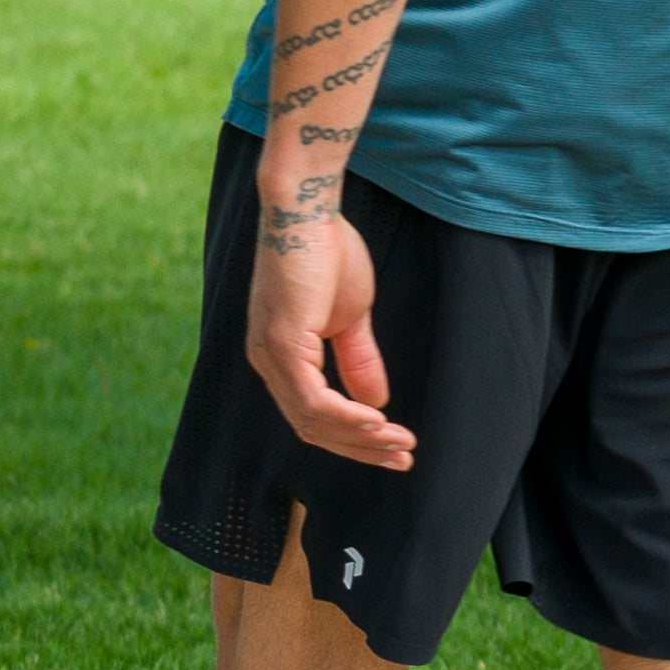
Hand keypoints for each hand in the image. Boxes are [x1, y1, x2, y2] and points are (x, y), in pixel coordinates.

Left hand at [249, 203, 413, 468]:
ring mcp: (270, 356)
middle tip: (403, 458)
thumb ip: (358, 359)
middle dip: (361, 449)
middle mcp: (267, 363)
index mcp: (280, 357)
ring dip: (361, 438)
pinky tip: (378, 422)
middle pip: (312, 429)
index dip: (353, 438)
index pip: (312, 416)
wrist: (306, 210)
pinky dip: (347, 417)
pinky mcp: (281, 345)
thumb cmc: (326, 251)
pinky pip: (313, 401)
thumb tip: (376, 402)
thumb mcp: (349, 316)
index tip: (394, 445)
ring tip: (400, 442)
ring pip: (313, 422)